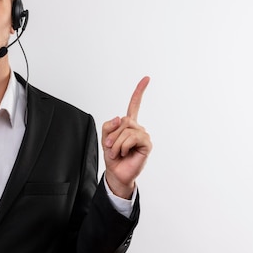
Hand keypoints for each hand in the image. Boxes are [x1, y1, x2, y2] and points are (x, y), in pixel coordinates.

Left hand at [101, 76, 151, 198]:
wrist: (116, 173)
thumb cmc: (112, 157)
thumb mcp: (105, 138)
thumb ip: (109, 126)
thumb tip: (120, 118)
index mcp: (128, 125)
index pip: (134, 105)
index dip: (139, 92)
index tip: (147, 78)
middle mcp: (137, 128)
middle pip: (123, 120)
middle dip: (112, 135)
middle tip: (109, 147)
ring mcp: (143, 135)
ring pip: (126, 130)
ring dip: (116, 143)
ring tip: (117, 153)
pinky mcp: (146, 144)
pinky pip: (132, 138)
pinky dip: (123, 146)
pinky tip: (124, 153)